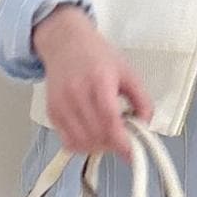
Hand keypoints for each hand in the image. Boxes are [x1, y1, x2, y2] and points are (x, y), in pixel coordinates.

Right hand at [32, 5, 152, 162]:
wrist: (65, 43)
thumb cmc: (97, 56)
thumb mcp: (128, 72)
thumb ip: (142, 99)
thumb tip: (145, 125)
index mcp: (99, 80)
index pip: (109, 119)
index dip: (121, 141)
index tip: (132, 152)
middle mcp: (76, 93)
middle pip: (96, 134)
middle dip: (113, 145)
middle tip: (123, 140)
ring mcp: (61, 104)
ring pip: (81, 142)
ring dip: (98, 147)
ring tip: (107, 136)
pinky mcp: (52, 112)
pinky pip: (67, 141)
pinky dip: (82, 145)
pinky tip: (92, 134)